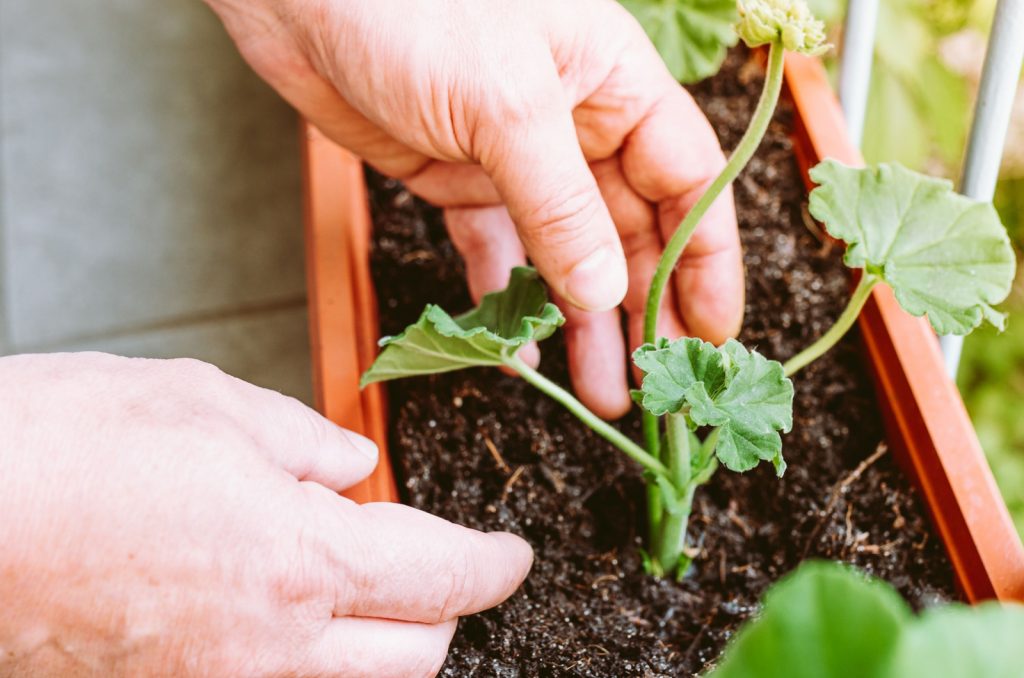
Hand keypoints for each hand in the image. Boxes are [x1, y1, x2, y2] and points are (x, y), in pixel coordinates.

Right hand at [0, 353, 530, 676]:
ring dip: (375, 639)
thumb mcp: (207, 405)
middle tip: (431, 558)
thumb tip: (354, 466)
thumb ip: (305, 444)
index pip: (444, 582)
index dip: (494, 566)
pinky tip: (268, 594)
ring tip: (347, 572)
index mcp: (299, 563)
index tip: (511, 554)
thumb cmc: (57, 449)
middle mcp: (267, 650)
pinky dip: (301, 651)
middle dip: (443, 609)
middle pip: (416, 659)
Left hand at [206, 0, 742, 419]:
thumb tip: (605, 292)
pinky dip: (510, 300)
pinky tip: (522, 353)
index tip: (714, 331)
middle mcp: (574, 123)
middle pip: (632, 228)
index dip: (707, 258)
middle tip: (657, 384)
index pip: (687, 179)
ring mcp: (513, 157)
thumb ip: (561, 203)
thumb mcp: (505, 104)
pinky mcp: (456, 180)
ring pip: (568, 253)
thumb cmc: (411, 6)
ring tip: (603, 392)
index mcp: (613, 82)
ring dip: (584, 321)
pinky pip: (497, 252)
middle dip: (646, 306)